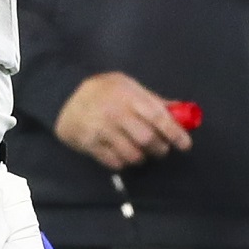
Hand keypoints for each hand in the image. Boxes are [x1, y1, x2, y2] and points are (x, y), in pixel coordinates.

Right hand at [54, 72, 194, 170]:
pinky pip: (115, 162)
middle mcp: (115, 113)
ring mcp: (101, 130)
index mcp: (128, 95)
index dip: (175, 133)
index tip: (185, 145)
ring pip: (132, 155)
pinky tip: (121, 153)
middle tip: (160, 148)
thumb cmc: (102, 90)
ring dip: (141, 157)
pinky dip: (123, 162)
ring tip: (140, 151)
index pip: (158, 117)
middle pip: (147, 139)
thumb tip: (181, 111)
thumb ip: (152, 100)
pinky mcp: (90, 144)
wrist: (63, 96)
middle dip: (159, 148)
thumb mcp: (127, 85)